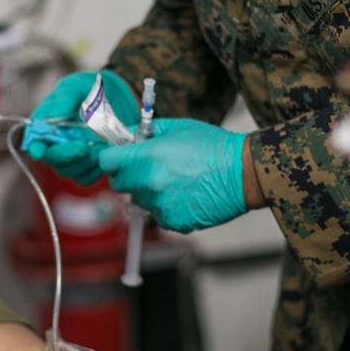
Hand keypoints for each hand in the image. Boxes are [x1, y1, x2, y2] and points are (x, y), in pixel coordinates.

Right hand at [22, 71, 138, 185]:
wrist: (117, 97)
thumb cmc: (90, 90)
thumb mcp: (75, 87)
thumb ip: (63, 100)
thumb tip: (51, 119)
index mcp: (46, 126)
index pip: (34, 142)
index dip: (36, 149)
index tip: (41, 150)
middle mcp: (55, 144)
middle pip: (52, 161)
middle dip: (66, 155)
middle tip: (83, 146)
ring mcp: (72, 157)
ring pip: (69, 172)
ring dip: (84, 162)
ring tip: (100, 146)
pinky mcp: (88, 165)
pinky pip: (86, 178)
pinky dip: (95, 170)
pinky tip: (105, 154)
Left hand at [98, 117, 246, 232]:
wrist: (242, 174)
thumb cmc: (213, 147)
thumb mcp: (176, 128)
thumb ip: (145, 132)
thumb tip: (125, 135)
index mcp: (147, 158)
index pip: (106, 162)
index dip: (111, 158)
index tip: (118, 156)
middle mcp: (149, 184)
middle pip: (118, 185)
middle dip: (127, 176)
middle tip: (147, 167)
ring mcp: (160, 206)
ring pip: (138, 200)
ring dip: (148, 192)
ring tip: (174, 180)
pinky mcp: (172, 222)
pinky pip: (158, 214)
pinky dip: (166, 206)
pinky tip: (185, 194)